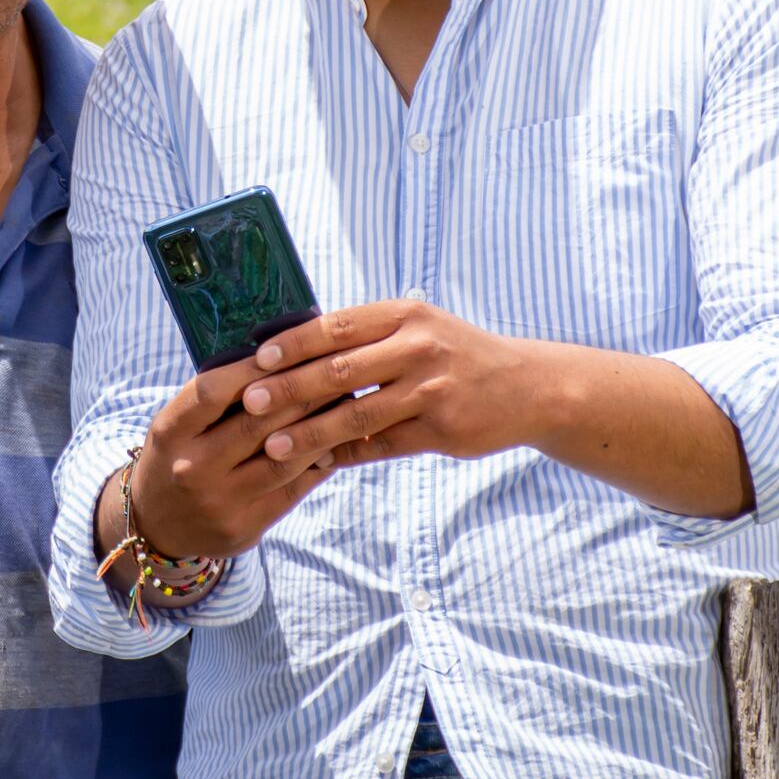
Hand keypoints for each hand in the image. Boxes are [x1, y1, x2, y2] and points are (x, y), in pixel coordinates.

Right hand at [118, 352, 355, 560]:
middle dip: (302, 393)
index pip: (214, 392)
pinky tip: (336, 443)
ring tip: (344, 404)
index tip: (287, 350)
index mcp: (170, 433)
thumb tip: (278, 357)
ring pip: (283, 459)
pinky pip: (293, 490)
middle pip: (257, 424)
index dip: (253, 369)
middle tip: (336, 370)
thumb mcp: (177, 425)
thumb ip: (216, 399)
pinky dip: (318, 463)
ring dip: (320, 429)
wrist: (157, 525)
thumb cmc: (177, 457)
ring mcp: (219, 502)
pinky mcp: (244, 528)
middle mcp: (191, 468)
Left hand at [237, 300, 548, 470]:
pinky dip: (347, 454)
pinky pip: (382, 445)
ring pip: (357, 415)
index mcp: (405, 316)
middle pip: (341, 370)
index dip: (295, 343)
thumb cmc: (456, 354)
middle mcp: (418, 348)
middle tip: (250, 403)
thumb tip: (294, 348)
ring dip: (310, 432)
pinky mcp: (442, 430)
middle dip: (290, 388)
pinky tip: (318, 462)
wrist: (528, 387)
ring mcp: (432, 390)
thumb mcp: (419, 328)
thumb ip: (367, 337)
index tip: (257, 358)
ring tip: (273, 446)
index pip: (338, 326)